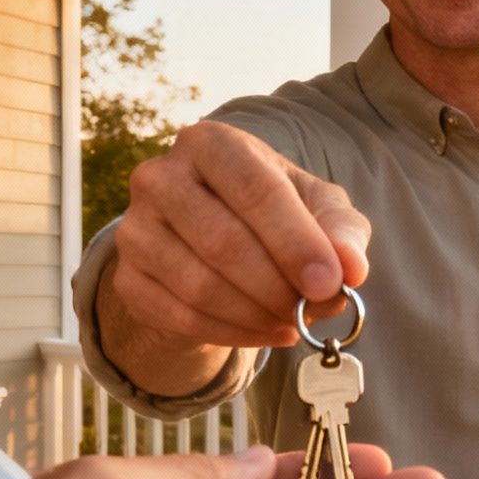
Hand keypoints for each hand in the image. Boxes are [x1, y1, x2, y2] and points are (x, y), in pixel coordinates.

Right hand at [112, 121, 371, 349]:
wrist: (213, 241)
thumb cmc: (276, 214)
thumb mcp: (319, 209)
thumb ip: (342, 231)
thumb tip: (351, 268)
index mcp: (211, 143)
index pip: (254, 190)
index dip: (295, 241)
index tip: (329, 283)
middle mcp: (159, 177)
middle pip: (222, 242)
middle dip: (276, 287)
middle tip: (311, 310)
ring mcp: (135, 229)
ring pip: (198, 286)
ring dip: (256, 315)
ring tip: (292, 320)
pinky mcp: (126, 278)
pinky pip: (180, 317)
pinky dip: (232, 334)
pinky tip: (265, 331)